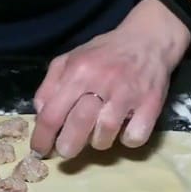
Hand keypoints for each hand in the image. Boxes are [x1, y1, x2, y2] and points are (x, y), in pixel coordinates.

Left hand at [30, 0, 190, 157]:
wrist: (147, 39)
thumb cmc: (103, 53)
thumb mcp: (68, 60)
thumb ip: (49, 86)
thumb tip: (40, 115)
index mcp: (78, 72)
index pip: (52, 114)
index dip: (42, 138)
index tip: (39, 152)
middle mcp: (102, 82)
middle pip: (78, 127)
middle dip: (67, 147)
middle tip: (66, 151)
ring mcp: (128, 94)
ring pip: (105, 135)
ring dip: (98, 142)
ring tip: (98, 133)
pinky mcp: (151, 104)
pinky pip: (135, 137)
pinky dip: (127, 140)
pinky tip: (124, 130)